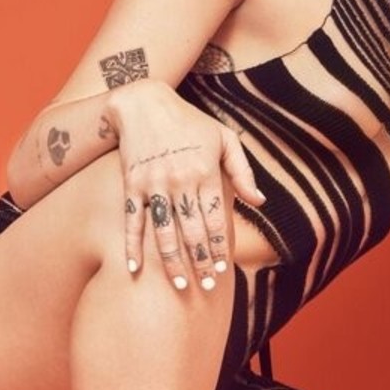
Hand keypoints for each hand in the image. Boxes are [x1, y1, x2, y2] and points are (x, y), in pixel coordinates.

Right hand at [106, 79, 264, 289]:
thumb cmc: (190, 122)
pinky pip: (132, 220)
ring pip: (164, 231)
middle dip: (200, 261)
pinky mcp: (131, 184)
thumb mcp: (224, 138)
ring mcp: (154, 183)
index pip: (216, 219)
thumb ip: (243, 171)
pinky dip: (131, 245)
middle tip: (205, 287)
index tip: (223, 270)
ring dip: (172, 261)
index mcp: (206, 171)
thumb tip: (259, 201)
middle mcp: (181, 180)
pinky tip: (133, 268)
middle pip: (192, 231)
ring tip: (180, 284)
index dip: (220, 247)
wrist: (144, 102)